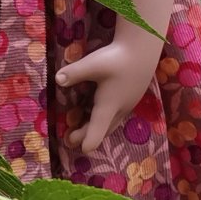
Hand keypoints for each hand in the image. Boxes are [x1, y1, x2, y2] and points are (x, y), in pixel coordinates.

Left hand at [55, 36, 160, 154]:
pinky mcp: (129, 99)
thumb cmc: (118, 58)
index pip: (97, 132)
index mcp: (108, 106)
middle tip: (69, 140)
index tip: (80, 150)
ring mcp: (126, 105)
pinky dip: (103, 121)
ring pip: (110, 125)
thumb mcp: (93, 64)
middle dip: (86, 137)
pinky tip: (98, 115)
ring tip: (81, 133)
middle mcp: (119, 110)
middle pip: (102, 131)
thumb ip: (74, 73)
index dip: (88, 142)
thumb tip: (57, 80)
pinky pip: (115, 117)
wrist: (143, 49)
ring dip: (96, 130)